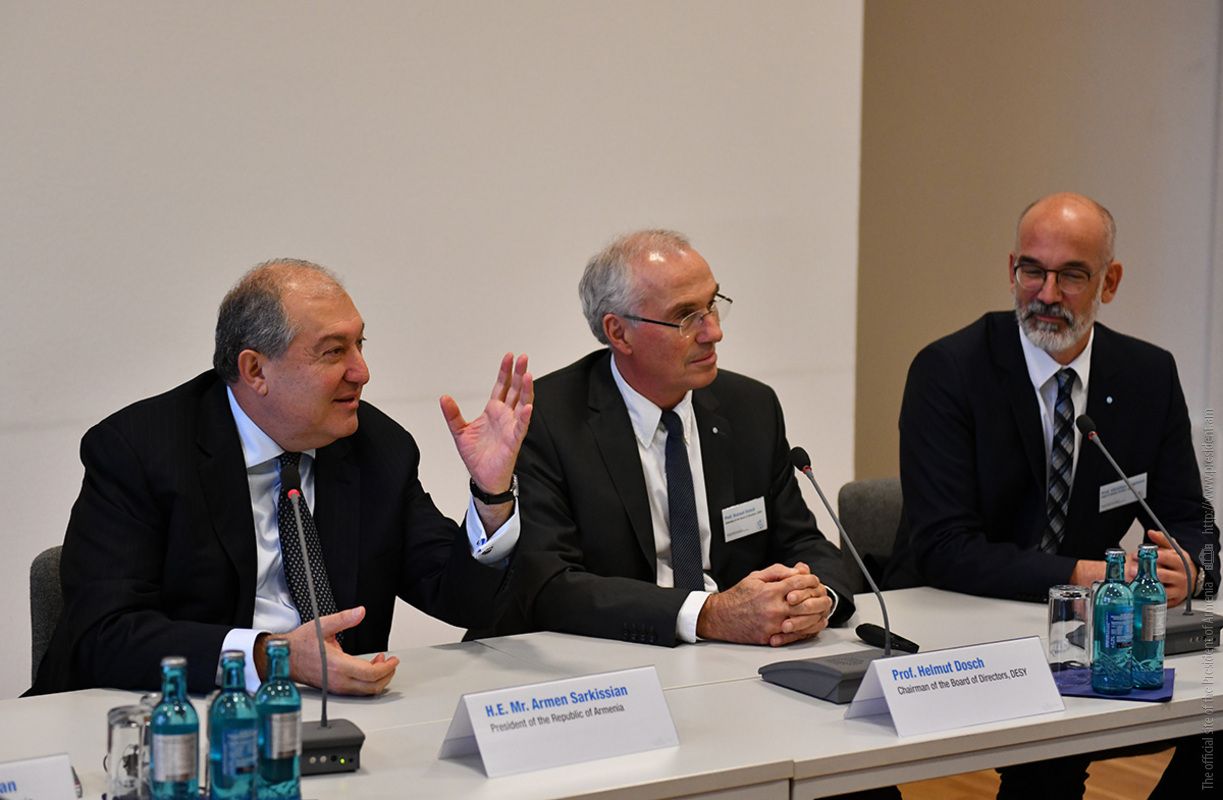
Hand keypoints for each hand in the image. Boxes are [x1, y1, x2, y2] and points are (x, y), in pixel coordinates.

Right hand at [274, 606, 399, 695]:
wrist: (284, 658)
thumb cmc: (300, 644)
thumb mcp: (322, 626)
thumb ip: (344, 619)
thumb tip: (360, 612)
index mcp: (337, 665)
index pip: (370, 674)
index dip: (386, 668)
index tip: (393, 660)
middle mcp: (338, 680)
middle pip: (372, 687)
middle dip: (386, 675)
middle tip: (392, 663)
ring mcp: (336, 687)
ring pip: (365, 691)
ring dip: (377, 678)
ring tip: (381, 662)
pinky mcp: (333, 688)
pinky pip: (356, 690)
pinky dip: (367, 681)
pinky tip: (368, 667)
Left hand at [440, 353, 532, 529]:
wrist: (482, 477)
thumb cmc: (476, 456)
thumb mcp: (459, 431)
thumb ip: (452, 414)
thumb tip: (444, 398)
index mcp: (493, 411)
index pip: (502, 387)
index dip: (505, 372)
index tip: (509, 357)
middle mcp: (505, 416)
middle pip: (515, 390)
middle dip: (519, 373)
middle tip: (524, 358)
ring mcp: (511, 427)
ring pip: (522, 404)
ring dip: (526, 390)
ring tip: (527, 376)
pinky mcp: (514, 440)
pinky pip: (521, 426)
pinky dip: (525, 417)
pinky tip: (528, 407)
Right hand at [696, 562, 831, 645]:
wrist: (720, 617)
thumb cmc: (737, 597)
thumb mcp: (755, 576)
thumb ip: (778, 572)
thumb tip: (797, 571)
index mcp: (770, 591)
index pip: (798, 582)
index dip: (810, 579)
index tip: (814, 580)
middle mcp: (773, 608)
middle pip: (805, 603)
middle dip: (818, 598)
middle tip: (823, 596)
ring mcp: (772, 625)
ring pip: (803, 621)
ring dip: (815, 616)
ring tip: (820, 611)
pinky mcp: (770, 637)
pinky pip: (793, 636)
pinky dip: (805, 631)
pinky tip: (811, 625)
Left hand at [1129, 529, 1196, 607]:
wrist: (1192, 578)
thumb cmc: (1178, 563)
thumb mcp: (1173, 549)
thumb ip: (1162, 539)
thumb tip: (1151, 532)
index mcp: (1180, 561)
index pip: (1165, 558)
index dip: (1149, 556)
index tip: (1136, 555)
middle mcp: (1181, 576)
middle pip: (1163, 574)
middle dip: (1146, 572)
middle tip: (1131, 570)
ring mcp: (1179, 589)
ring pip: (1162, 588)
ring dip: (1147, 585)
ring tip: (1134, 582)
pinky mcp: (1175, 599)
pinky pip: (1162, 599)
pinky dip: (1152, 596)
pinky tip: (1141, 593)